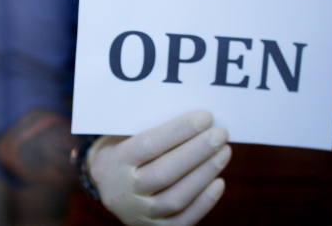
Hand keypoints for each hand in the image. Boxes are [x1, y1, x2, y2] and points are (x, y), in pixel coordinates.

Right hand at [87, 110, 231, 225]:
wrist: (108, 187)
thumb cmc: (125, 152)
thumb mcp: (124, 136)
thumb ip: (150, 127)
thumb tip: (194, 118)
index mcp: (114, 163)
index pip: (148, 145)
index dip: (179, 131)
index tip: (205, 117)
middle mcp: (124, 192)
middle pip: (164, 173)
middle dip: (196, 152)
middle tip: (220, 134)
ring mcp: (139, 213)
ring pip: (175, 198)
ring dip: (204, 174)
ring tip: (224, 152)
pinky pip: (182, 220)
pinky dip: (203, 202)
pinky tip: (219, 182)